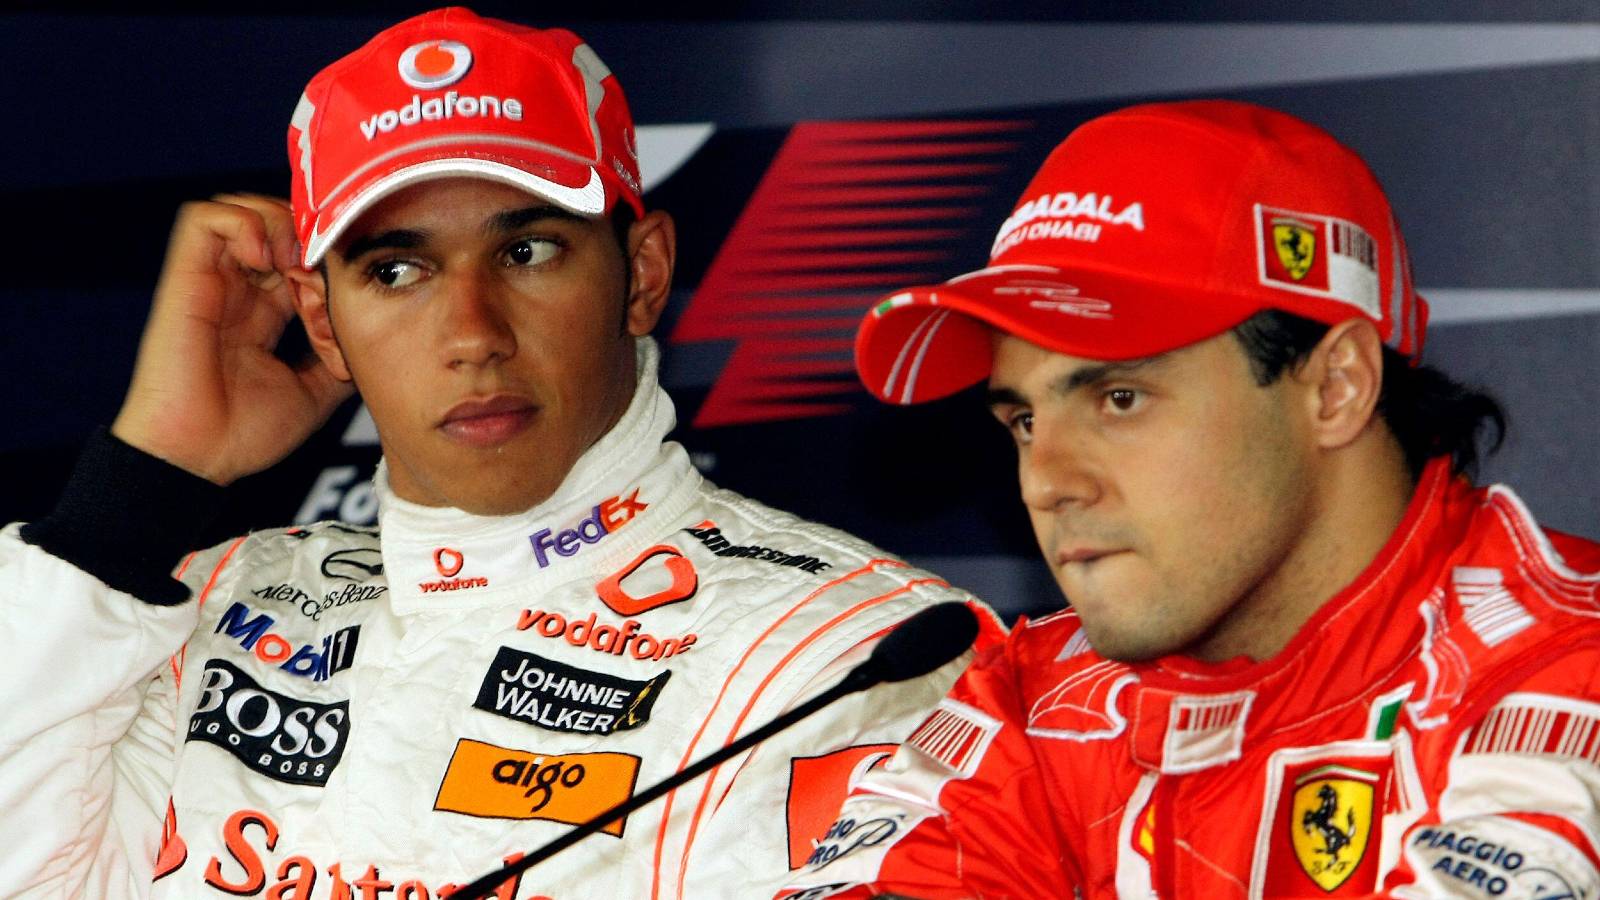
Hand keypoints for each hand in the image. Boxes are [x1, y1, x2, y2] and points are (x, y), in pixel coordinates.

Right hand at [111, 195, 353, 484]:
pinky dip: (242, 223)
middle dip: (308, 235)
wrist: (195, 458)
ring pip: (241, 211)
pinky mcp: (185, 280)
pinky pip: (203, 219)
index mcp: (263, 316)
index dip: (326, 259)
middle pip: (275, 227)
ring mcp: (210, 283)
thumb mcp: (314, 393)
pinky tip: (268, 260)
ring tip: (295, 261)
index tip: (346, 287)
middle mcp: (237, 293)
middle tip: (324, 271)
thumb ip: (339, 360)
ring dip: (276, 223)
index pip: (298, 258)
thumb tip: (374, 342)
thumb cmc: (242, 434)